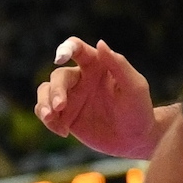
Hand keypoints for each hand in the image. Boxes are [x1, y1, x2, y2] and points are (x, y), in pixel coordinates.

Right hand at [35, 38, 160, 157]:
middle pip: (58, 76)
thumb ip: (118, 64)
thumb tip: (100, 43)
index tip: (60, 57)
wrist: (134, 139)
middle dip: (56, 90)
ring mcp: (71, 97)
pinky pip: (45, 112)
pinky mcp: (65, 116)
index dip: (67, 48)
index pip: (77, 49)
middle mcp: (81, 78)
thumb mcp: (134, 86)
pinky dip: (48, 120)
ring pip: (45, 91)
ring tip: (51, 118)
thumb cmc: (138, 108)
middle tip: (60, 107)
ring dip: (43, 103)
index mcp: (98, 64)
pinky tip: (63, 131)